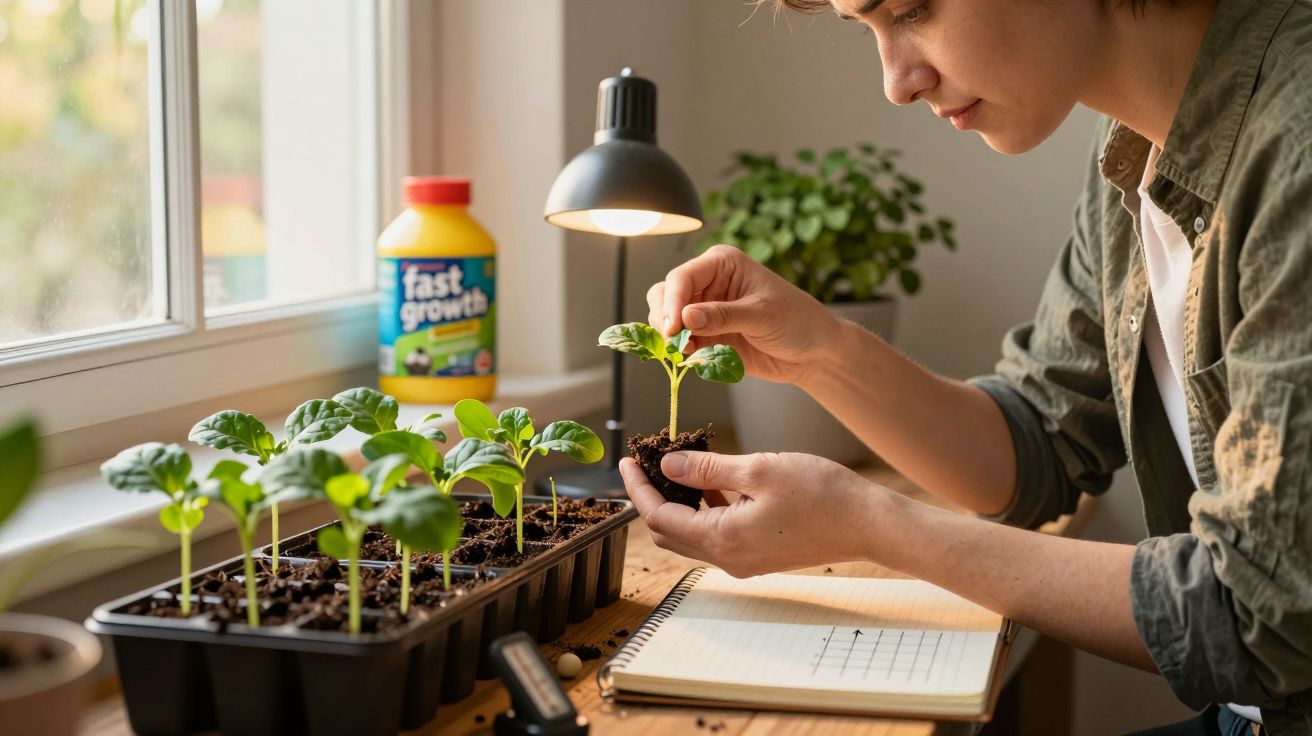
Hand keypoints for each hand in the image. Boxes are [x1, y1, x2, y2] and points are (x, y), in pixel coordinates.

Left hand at [617, 451, 888, 576]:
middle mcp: (728, 558)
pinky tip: (713, 484)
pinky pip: (716, 536)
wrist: (868, 524)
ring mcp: (744, 561)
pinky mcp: (759, 555)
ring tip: (677, 467)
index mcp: (721, 539)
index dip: (638, 488)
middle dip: (651, 499)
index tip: (628, 461)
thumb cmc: (821, 494)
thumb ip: (707, 470)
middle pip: (669, 533)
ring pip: (692, 535)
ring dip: (678, 504)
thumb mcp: (757, 469)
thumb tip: (668, 466)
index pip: (658, 518)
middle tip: (646, 464)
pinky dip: (704, 511)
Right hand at [646, 244, 843, 385]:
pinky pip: (681, 341)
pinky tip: (693, 358)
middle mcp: (708, 283)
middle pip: (665, 293)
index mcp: (722, 264)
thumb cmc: (797, 321)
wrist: (812, 352)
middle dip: (665, 318)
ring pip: (666, 318)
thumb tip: (686, 318)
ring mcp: (705, 309)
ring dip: (671, 336)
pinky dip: (680, 351)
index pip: (682, 277)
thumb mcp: (762, 315)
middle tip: (674, 343)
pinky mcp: (706, 335)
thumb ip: (723, 316)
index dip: (672, 303)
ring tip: (687, 352)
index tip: (673, 328)